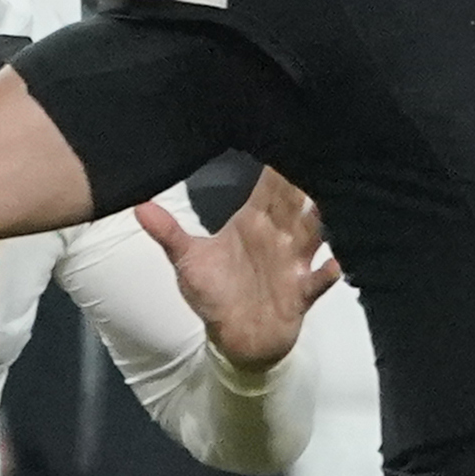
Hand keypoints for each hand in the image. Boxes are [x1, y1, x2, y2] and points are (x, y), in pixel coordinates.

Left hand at [138, 168, 336, 367]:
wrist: (235, 340)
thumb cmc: (214, 296)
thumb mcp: (188, 262)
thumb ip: (168, 233)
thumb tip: (139, 207)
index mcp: (254, 223)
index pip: (270, 187)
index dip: (280, 164)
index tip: (291, 135)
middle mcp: (278, 237)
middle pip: (296, 203)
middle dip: (307, 180)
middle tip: (321, 154)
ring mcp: (294, 263)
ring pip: (313, 234)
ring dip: (321, 219)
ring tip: (330, 200)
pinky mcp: (301, 292)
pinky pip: (318, 280)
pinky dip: (329, 271)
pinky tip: (336, 261)